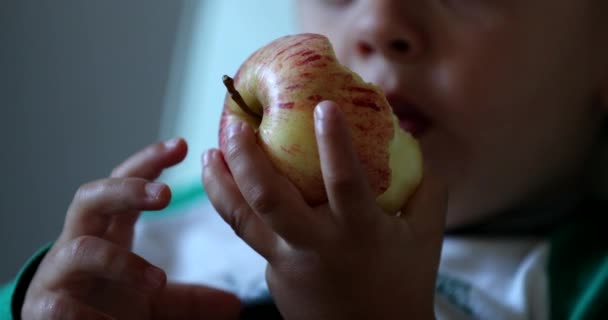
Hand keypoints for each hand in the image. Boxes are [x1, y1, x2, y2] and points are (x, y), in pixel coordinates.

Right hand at [22, 138, 240, 319]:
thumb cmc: (106, 307)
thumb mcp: (153, 302)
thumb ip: (189, 299)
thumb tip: (236, 305)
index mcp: (107, 232)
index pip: (126, 184)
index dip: (149, 162)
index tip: (182, 144)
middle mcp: (79, 243)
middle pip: (92, 198)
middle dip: (127, 191)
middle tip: (165, 194)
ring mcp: (59, 274)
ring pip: (80, 250)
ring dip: (121, 263)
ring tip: (157, 281)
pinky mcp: (44, 308)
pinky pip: (60, 304)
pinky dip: (87, 313)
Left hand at [203, 101, 446, 319]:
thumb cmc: (403, 284)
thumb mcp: (426, 237)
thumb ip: (426, 191)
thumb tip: (415, 145)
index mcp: (360, 232)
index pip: (346, 183)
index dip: (335, 144)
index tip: (323, 107)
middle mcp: (317, 245)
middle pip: (270, 200)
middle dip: (247, 159)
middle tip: (235, 125)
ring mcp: (288, 263)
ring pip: (243, 220)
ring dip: (221, 184)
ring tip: (209, 154)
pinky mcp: (273, 275)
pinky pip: (251, 236)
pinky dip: (237, 207)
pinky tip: (232, 186)